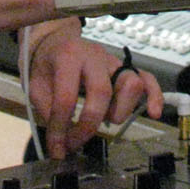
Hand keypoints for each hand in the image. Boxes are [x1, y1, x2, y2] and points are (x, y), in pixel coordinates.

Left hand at [22, 19, 163, 157]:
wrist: (56, 41)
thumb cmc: (48, 64)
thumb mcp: (36, 84)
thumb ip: (47, 110)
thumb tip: (61, 141)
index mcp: (68, 56)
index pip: (66, 96)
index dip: (61, 127)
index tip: (57, 147)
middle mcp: (94, 56)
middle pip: (101, 92)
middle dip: (88, 124)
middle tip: (77, 142)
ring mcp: (113, 61)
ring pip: (129, 83)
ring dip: (120, 109)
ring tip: (107, 120)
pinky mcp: (125, 68)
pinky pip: (147, 78)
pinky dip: (153, 95)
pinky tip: (153, 113)